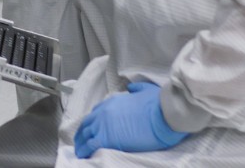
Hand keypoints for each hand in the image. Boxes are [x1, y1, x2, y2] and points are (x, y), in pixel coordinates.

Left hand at [73, 82, 189, 158]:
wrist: (163, 113)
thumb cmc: (158, 103)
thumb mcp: (145, 90)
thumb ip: (136, 89)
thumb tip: (131, 88)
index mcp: (113, 101)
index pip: (96, 112)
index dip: (93, 122)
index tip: (92, 129)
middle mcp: (105, 111)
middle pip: (87, 123)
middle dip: (83, 133)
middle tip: (81, 142)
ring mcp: (104, 124)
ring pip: (86, 135)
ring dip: (82, 144)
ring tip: (80, 153)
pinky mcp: (108, 138)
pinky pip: (91, 145)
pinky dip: (86, 151)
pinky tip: (85, 156)